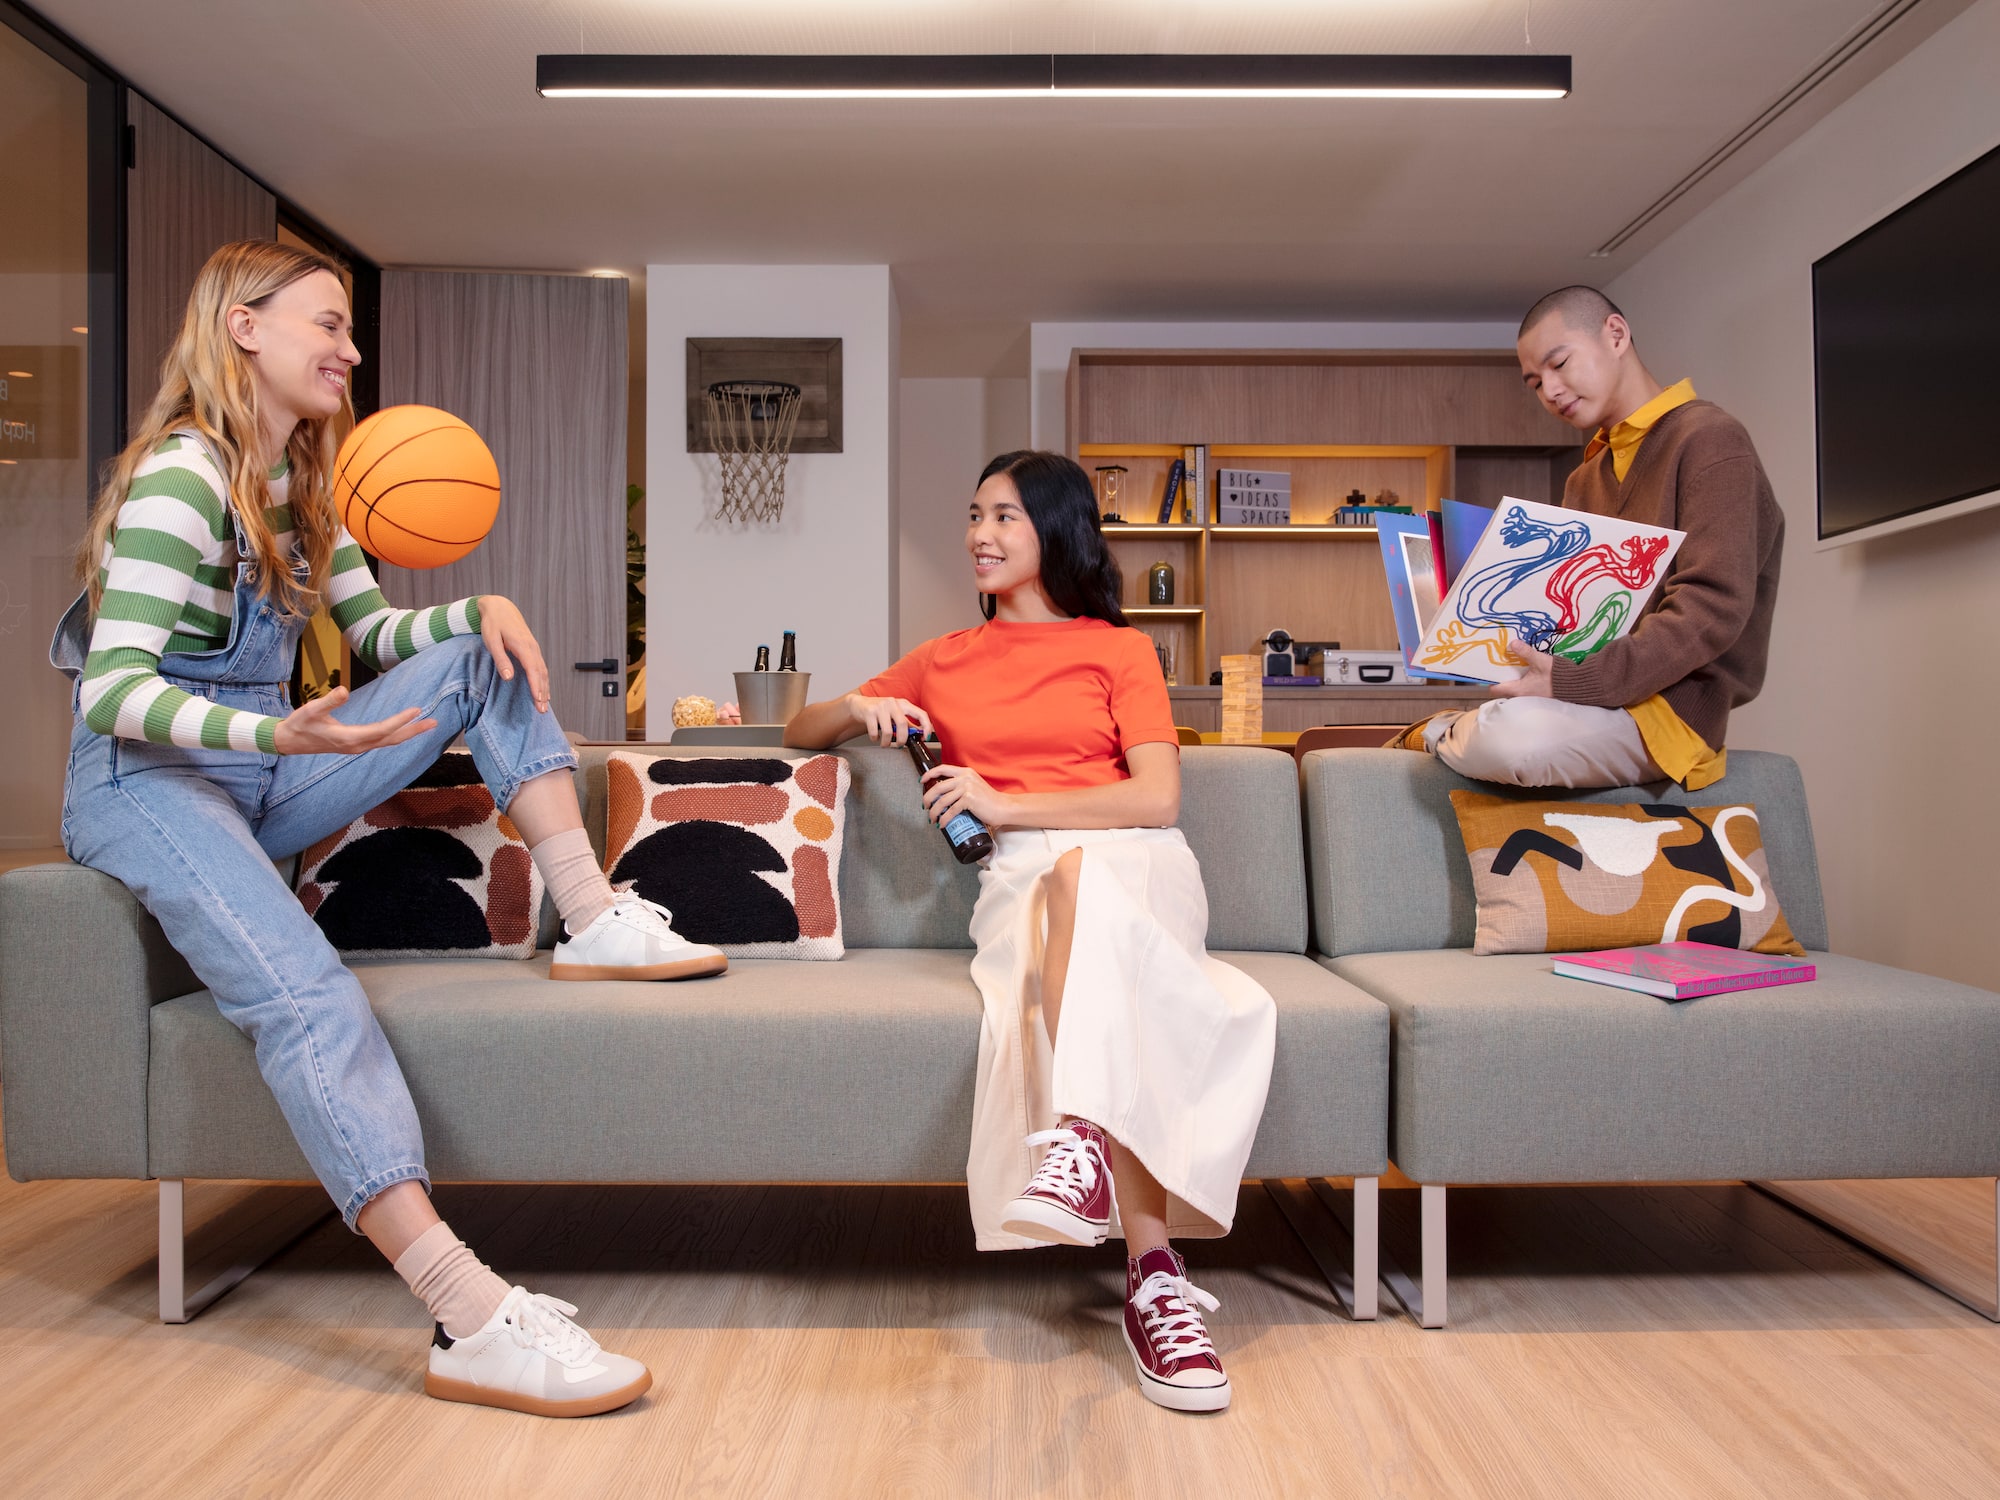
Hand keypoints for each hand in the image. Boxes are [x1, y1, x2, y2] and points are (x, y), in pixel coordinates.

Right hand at [273, 687, 436, 755]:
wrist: (290, 741)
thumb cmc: (300, 724)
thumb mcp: (311, 710)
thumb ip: (328, 701)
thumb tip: (343, 690)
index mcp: (349, 738)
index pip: (381, 730)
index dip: (400, 720)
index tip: (416, 710)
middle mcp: (357, 746)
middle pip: (392, 739)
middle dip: (414, 731)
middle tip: (435, 722)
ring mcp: (358, 747)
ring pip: (389, 742)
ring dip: (409, 733)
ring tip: (428, 724)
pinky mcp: (357, 745)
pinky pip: (383, 741)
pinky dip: (397, 735)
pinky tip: (406, 729)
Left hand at [477, 595, 550, 711]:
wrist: (500, 608)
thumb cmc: (493, 624)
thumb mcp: (492, 640)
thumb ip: (501, 659)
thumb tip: (508, 678)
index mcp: (523, 646)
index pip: (533, 670)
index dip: (536, 686)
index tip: (538, 700)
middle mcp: (532, 648)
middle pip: (541, 674)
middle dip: (543, 693)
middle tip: (542, 710)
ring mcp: (534, 648)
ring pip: (543, 671)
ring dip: (545, 688)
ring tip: (545, 705)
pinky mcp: (532, 649)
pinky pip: (541, 667)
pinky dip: (544, 680)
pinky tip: (544, 690)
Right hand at [846, 692, 931, 745]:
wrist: (859, 705)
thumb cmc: (879, 711)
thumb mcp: (895, 714)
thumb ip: (907, 723)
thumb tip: (920, 734)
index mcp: (903, 704)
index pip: (921, 714)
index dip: (926, 727)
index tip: (925, 738)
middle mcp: (893, 703)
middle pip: (903, 725)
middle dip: (902, 739)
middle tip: (899, 745)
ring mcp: (881, 707)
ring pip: (888, 731)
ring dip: (886, 742)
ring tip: (884, 744)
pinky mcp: (869, 712)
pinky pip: (875, 731)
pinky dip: (875, 738)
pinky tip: (875, 737)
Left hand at [922, 762, 1011, 828]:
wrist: (1003, 807)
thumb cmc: (990, 800)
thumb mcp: (974, 786)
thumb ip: (962, 785)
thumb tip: (945, 794)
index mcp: (965, 772)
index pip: (943, 769)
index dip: (930, 774)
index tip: (921, 781)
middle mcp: (965, 778)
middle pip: (938, 787)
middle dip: (928, 798)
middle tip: (925, 806)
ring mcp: (967, 788)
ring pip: (942, 800)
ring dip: (934, 812)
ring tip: (932, 818)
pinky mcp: (969, 800)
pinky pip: (950, 811)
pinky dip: (944, 819)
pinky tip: (941, 824)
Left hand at [1490, 638, 1556, 698]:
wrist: (1576, 685)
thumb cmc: (1556, 676)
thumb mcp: (1540, 661)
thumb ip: (1525, 652)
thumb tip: (1512, 643)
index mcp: (1518, 690)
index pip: (1495, 689)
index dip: (1489, 680)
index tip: (1488, 670)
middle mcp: (1522, 696)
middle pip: (1504, 688)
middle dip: (1501, 677)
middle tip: (1500, 664)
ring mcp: (1531, 697)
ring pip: (1515, 688)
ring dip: (1513, 678)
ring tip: (1511, 665)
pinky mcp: (1539, 694)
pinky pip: (1525, 688)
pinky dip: (1522, 680)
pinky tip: (1525, 670)